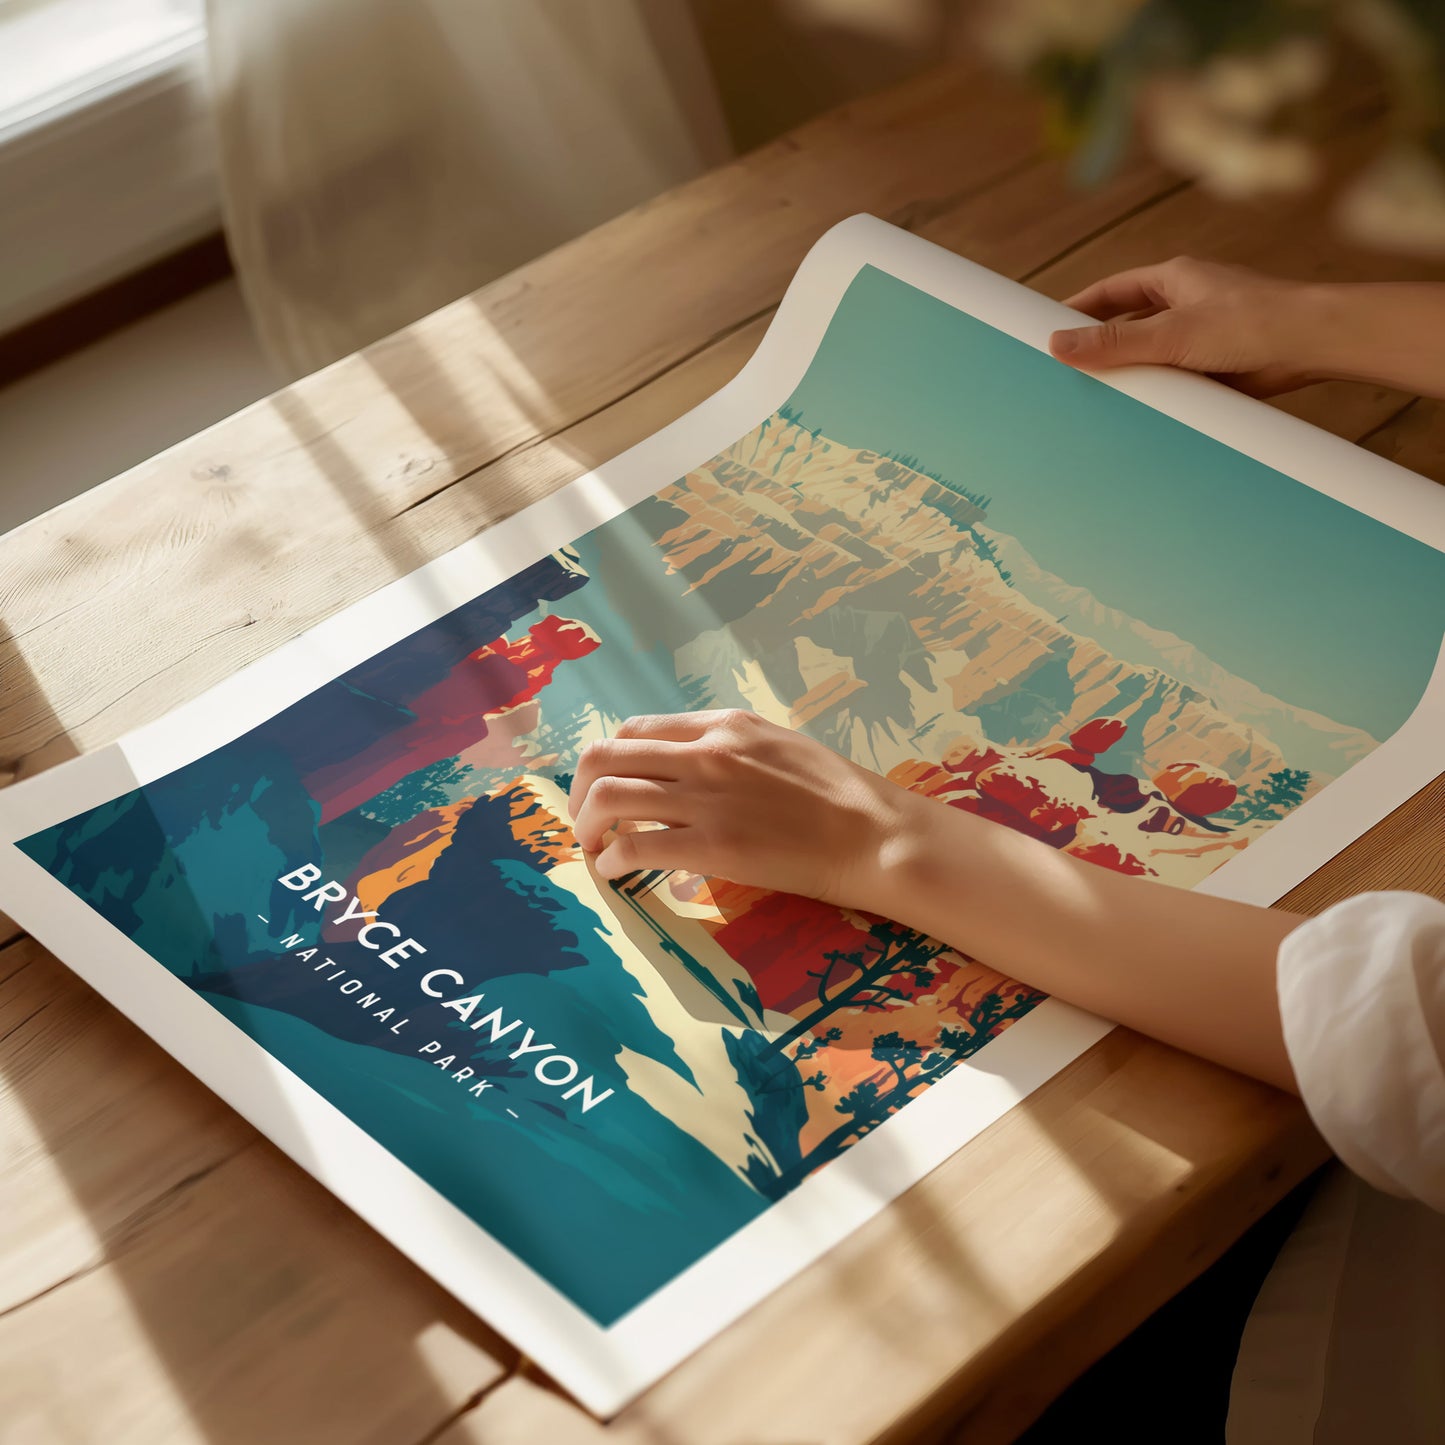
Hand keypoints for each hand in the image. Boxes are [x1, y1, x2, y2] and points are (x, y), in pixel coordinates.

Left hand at [567, 709, 916, 903]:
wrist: (873, 834)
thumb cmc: (837, 795)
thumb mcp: (777, 746)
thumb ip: (729, 749)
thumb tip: (689, 767)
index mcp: (722, 725)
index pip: (635, 729)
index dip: (609, 760)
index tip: (607, 787)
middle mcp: (705, 752)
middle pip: (605, 756)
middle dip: (580, 791)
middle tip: (586, 820)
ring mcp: (706, 797)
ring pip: (608, 796)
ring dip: (587, 825)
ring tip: (595, 848)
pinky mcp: (712, 845)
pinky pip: (634, 845)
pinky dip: (611, 860)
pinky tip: (616, 872)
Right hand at [1049, 255, 1317, 396]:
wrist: (1314, 345)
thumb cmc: (1252, 322)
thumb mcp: (1171, 333)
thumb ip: (1114, 342)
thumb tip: (1058, 344)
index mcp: (1174, 279)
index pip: (1112, 291)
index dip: (1079, 308)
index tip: (1049, 328)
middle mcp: (1187, 303)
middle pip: (1129, 324)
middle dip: (1102, 346)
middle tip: (1067, 370)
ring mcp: (1203, 335)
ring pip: (1153, 355)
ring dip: (1132, 374)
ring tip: (1098, 398)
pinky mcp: (1218, 365)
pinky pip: (1176, 380)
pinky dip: (1160, 394)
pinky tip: (1143, 413)